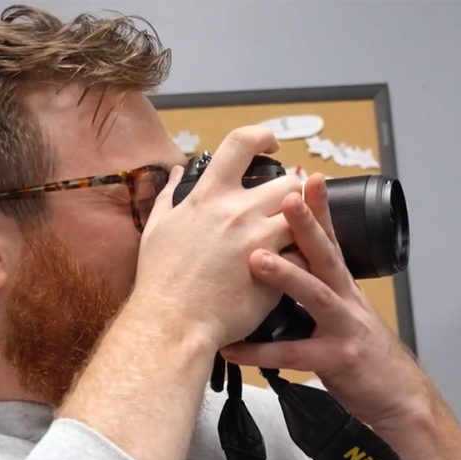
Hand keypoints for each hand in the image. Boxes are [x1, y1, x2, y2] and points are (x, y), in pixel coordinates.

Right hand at [133, 126, 306, 349]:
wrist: (173, 325)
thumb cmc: (161, 282)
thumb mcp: (156, 230)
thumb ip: (167, 196)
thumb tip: (174, 172)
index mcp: (208, 197)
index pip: (241, 143)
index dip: (263, 135)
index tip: (272, 143)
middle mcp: (237, 212)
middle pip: (287, 182)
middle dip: (291, 193)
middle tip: (284, 210)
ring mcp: (261, 240)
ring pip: (304, 216)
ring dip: (302, 225)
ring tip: (291, 238)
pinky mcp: (278, 270)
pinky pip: (304, 252)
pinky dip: (302, 256)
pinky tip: (292, 266)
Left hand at [218, 173, 429, 426]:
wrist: (397, 397)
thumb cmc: (362, 354)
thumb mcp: (345, 313)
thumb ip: (319, 289)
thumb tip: (284, 266)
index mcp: (344, 287)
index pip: (332, 239)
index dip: (320, 208)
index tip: (306, 176)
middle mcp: (347, 300)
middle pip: (327, 254)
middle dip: (307, 223)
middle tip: (285, 196)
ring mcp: (344, 328)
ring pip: (315, 295)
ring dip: (287, 275)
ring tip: (257, 259)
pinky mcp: (337, 360)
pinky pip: (293, 354)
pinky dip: (260, 353)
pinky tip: (233, 348)